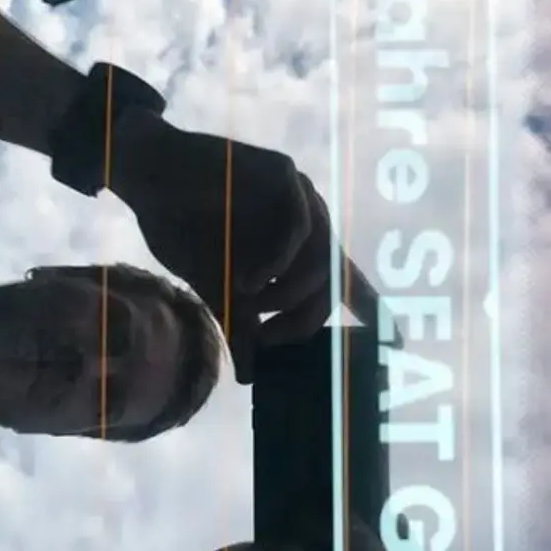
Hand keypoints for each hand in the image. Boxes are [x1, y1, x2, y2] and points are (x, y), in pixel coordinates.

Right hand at [109, 109, 383, 382]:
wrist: (148, 177)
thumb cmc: (184, 227)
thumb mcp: (216, 287)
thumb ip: (240, 325)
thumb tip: (249, 377)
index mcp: (301, 250)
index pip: (348, 283)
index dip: (374, 311)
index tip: (402, 342)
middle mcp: (310, 224)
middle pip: (332, 284)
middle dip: (302, 322)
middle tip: (267, 340)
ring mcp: (301, 196)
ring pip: (320, 260)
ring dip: (288, 295)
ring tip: (252, 304)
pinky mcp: (284, 173)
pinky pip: (299, 227)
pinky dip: (276, 262)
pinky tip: (249, 279)